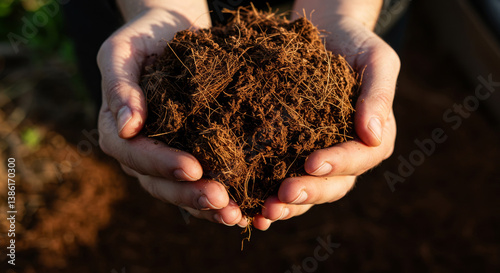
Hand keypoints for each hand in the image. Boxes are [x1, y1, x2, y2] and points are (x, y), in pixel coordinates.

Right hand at [97, 6, 247, 226]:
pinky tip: (244, 207)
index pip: (135, 155)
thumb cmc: (144, 37)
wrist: (171, 32)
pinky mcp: (191, 153)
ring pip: (181, 190)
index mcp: (118, 129)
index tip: (192, 167)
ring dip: (207, 206)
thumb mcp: (123, 51)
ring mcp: (165, 156)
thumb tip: (126, 127)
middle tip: (222, 201)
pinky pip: (201, 181)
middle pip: (159, 183)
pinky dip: (219, 197)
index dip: (162, 164)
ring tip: (235, 213)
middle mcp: (140, 150)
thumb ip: (119, 86)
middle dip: (190, 194)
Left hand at [252, 13, 399, 229]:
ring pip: (308, 190)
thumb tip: (372, 135)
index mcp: (373, 138)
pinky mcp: (292, 153)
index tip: (311, 162)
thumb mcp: (377, 60)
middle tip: (283, 195)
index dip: (338, 163)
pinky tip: (252, 205)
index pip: (360, 158)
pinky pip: (283, 178)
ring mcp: (319, 156)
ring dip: (288, 204)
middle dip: (308, 191)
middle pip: (333, 184)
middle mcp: (347, 155)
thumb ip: (378, 95)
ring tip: (265, 210)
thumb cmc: (355, 44)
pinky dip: (269, 194)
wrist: (325, 35)